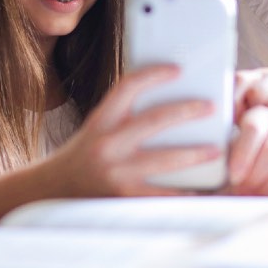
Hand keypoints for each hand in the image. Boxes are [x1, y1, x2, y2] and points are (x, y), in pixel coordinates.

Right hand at [40, 66, 224, 197]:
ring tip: (215, 149)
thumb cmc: (82, 157)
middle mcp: (106, 144)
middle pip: (154, 120)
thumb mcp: (97, 129)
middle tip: (210, 107)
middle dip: (187, 112)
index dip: (154, 74)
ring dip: (194, 154)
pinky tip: (201, 188)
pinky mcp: (124, 198)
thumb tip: (166, 104)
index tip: (177, 70)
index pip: (127, 87)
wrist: (52, 191)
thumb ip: (124, 117)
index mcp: (101, 121)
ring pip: (164, 160)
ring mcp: (116, 172)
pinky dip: (184, 191)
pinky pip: (162, 194)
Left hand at [222, 106, 267, 195]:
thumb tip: (210, 159)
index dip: (243, 156)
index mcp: (258, 114)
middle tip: (244, 191)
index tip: (234, 178)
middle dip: (256, 177)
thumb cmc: (240, 162)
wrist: (265, 168)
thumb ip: (220, 153)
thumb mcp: (226, 153)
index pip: (254, 129)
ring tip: (257, 195)